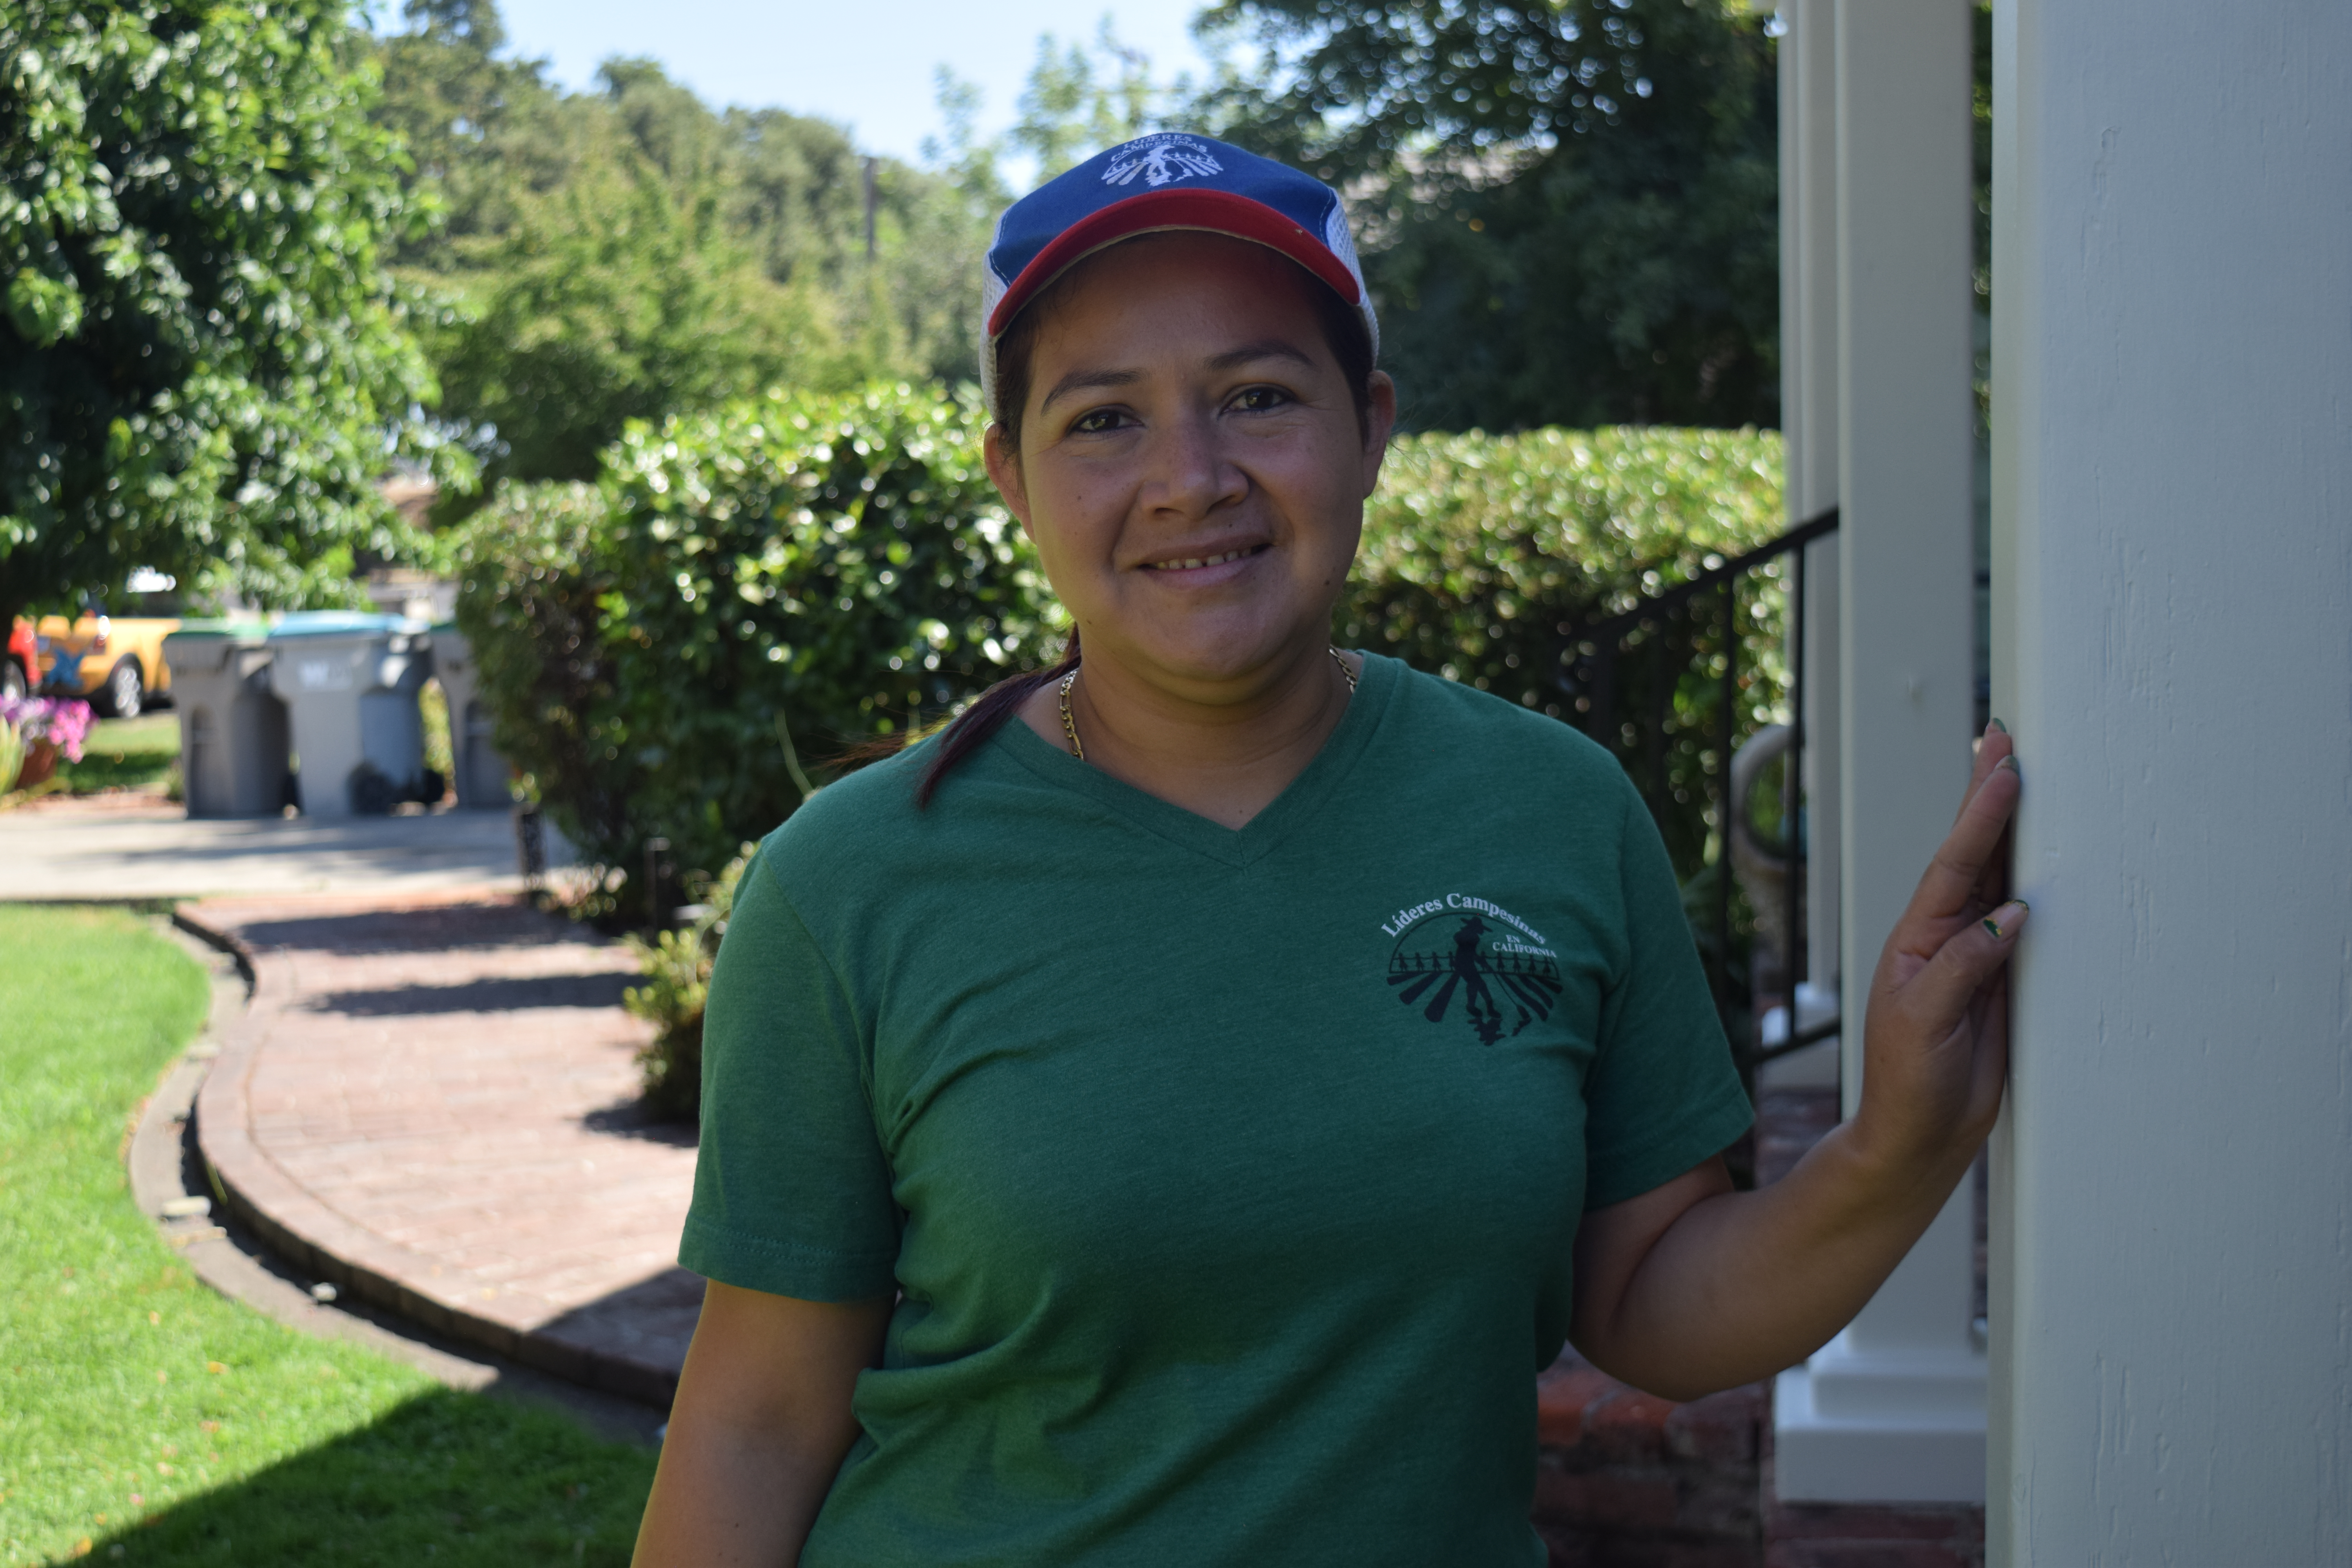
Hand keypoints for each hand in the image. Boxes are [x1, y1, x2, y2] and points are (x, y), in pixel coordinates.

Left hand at [1851, 722, 2024, 1182]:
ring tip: (2023, 774)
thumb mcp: (1925, 1021)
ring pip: (2002, 879)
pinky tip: (2050, 854)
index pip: (1955, 865)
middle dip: (1988, 799)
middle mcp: (1948, 937)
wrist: (1919, 1134)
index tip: (2000, 770)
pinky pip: (2026, 922)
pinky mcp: (2004, 980)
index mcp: (1918, 939)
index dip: (1978, 817)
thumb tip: (2012, 915)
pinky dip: (2039, 884)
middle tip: (2002, 739)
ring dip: (2013, 830)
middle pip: (1976, 855)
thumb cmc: (1907, 1081)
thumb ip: (1966, 966)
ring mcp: (1978, 954)